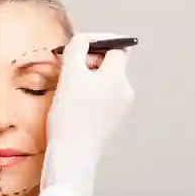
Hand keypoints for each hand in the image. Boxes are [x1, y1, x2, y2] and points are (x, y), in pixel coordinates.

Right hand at [41, 33, 135, 195]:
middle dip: (91, 61)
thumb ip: (77, 50)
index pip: (117, 47)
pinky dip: (92, 92)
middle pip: (112, 64)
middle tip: (71, 68)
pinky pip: (105, 96)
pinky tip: (77, 103)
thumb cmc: (69, 118)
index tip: (81, 46)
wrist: (73, 155)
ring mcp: (121, 107)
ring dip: (90, 77)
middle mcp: (125, 91)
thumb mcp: (69, 77)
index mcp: (117, 79)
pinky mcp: (114, 119)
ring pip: (106, 81)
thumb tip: (83, 40)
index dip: (99, 42)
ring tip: (71, 88)